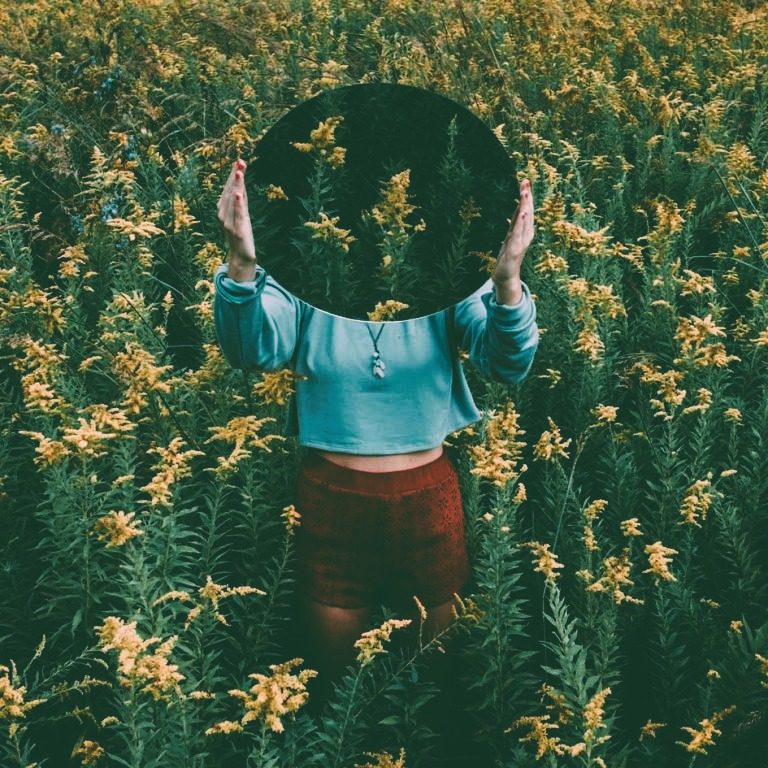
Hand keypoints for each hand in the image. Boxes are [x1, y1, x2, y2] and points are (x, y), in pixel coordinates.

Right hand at [218, 159, 256, 270]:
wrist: (241, 256)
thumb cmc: (241, 234)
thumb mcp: (241, 214)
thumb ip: (241, 199)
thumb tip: (241, 181)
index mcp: (223, 209)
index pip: (229, 189)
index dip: (233, 175)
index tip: (239, 162)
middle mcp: (223, 214)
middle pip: (230, 192)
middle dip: (235, 177)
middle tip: (240, 162)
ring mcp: (229, 222)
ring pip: (233, 200)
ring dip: (236, 186)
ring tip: (239, 173)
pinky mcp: (237, 229)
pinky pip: (237, 214)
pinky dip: (237, 204)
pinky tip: (239, 194)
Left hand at [493, 179, 534, 303]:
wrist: (506, 276)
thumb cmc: (508, 256)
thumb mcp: (511, 235)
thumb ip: (515, 223)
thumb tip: (520, 209)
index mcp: (525, 231)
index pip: (526, 210)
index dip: (526, 196)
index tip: (525, 181)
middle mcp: (526, 235)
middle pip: (527, 212)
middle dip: (527, 197)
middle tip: (526, 182)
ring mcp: (521, 242)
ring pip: (524, 221)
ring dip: (525, 206)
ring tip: (525, 194)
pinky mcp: (515, 249)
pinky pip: (518, 234)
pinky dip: (520, 223)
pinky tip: (522, 213)